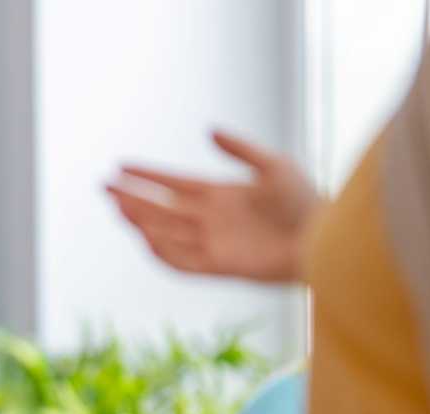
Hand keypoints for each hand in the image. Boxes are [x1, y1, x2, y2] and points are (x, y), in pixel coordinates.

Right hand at [106, 131, 319, 282]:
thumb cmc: (306, 201)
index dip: (147, 175)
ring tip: (118, 205)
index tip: (121, 166)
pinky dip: (162, 251)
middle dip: (132, 197)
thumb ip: (240, 149)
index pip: (173, 183)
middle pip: (161, 207)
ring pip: (164, 231)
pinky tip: (145, 236)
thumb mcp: (274, 165)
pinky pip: (181, 261)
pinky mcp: (219, 265)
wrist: (325, 238)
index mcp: (220, 195)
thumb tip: (208, 130)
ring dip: (140, 220)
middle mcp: (210, 219)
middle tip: (104, 186)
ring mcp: (212, 243)